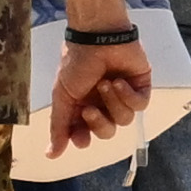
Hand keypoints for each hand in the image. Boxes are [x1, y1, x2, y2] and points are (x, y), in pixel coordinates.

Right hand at [46, 39, 152, 153]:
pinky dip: (128, 95)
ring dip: (113, 102)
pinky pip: (139, 105)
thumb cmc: (76, 63)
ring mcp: (123, 96)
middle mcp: (103, 104)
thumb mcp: (62, 96)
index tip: (80, 138)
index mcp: (83, 106)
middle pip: (107, 131)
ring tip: (105, 82)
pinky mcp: (140, 87)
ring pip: (124, 119)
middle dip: (99, 123)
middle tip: (90, 109)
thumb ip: (59, 126)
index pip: (86, 134)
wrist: (96, 36)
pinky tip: (119, 80)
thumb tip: (50, 155)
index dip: (84, 138)